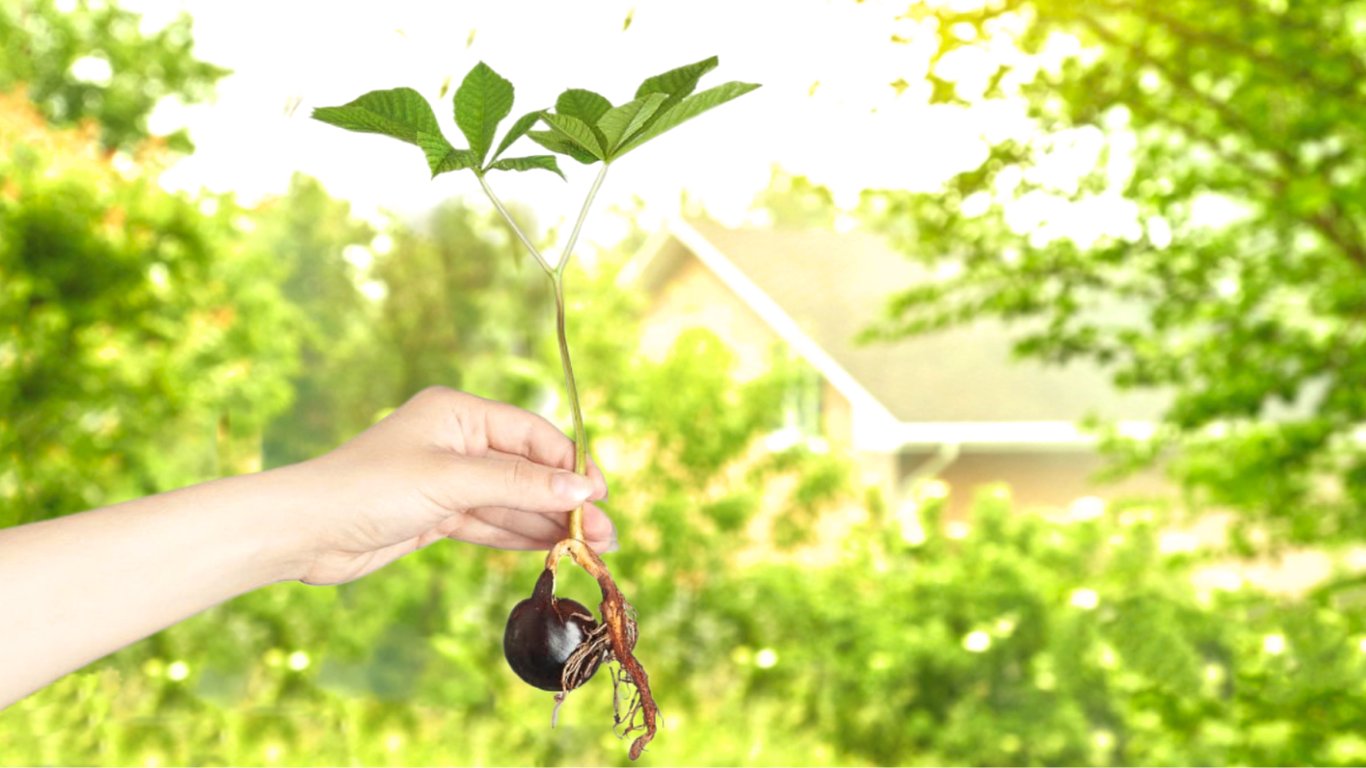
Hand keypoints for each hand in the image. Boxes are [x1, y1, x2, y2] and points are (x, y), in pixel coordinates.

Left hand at [290, 387, 613, 585]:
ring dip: (550, 523)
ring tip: (594, 548)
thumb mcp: (452, 481)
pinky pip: (491, 522)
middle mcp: (457, 441)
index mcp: (459, 413)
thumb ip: (519, 485)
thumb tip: (582, 489)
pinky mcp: (437, 514)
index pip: (532, 434)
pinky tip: (553, 547)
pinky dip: (521, 535)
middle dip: (567, 501)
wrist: (304, 531)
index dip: (570, 465)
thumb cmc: (369, 489)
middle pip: (527, 469)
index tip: (601, 496)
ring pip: (512, 500)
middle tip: (608, 534)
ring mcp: (448, 479)